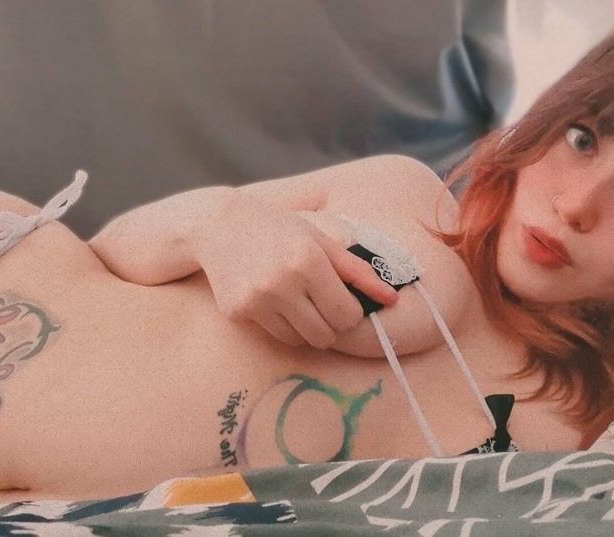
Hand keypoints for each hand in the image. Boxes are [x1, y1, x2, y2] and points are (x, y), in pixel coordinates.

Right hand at [193, 195, 398, 347]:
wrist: (220, 225)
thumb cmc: (279, 229)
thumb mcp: (321, 239)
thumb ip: (358, 271)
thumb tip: (393, 300)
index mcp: (309, 260)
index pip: (348, 315)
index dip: (350, 311)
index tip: (342, 299)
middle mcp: (282, 283)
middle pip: (327, 334)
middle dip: (331, 324)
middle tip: (322, 304)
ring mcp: (258, 300)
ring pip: (301, 340)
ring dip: (307, 327)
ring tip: (298, 301)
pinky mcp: (239, 312)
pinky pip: (276, 335)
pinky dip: (283, 325)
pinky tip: (274, 300)